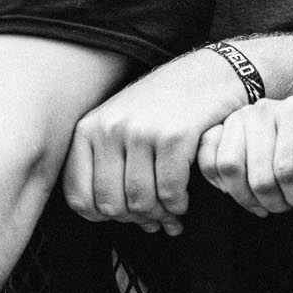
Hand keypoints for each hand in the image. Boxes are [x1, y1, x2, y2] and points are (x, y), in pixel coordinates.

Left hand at [63, 51, 246, 234]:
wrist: (213, 72)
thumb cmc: (167, 105)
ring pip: (141, 201)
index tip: (126, 216)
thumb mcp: (122, 123)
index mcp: (88, 128)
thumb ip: (106, 164)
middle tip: (154, 219)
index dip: (105, 218)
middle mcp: (110, 127)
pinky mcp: (175, 135)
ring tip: (171, 213)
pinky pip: (170, 191)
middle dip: (136, 219)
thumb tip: (108, 217)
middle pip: (111, 204)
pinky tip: (184, 200)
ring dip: (160, 215)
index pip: (80, 198)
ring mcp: (142, 130)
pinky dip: (178, 204)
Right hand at [199, 96, 292, 217]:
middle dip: (272, 202)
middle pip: (259, 174)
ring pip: (230, 167)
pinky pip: (207, 157)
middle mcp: (265, 110)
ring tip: (261, 205)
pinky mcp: (220, 124)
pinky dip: (216, 180)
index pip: (287, 168)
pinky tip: (234, 190)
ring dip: (244, 197)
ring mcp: (240, 115)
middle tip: (282, 208)